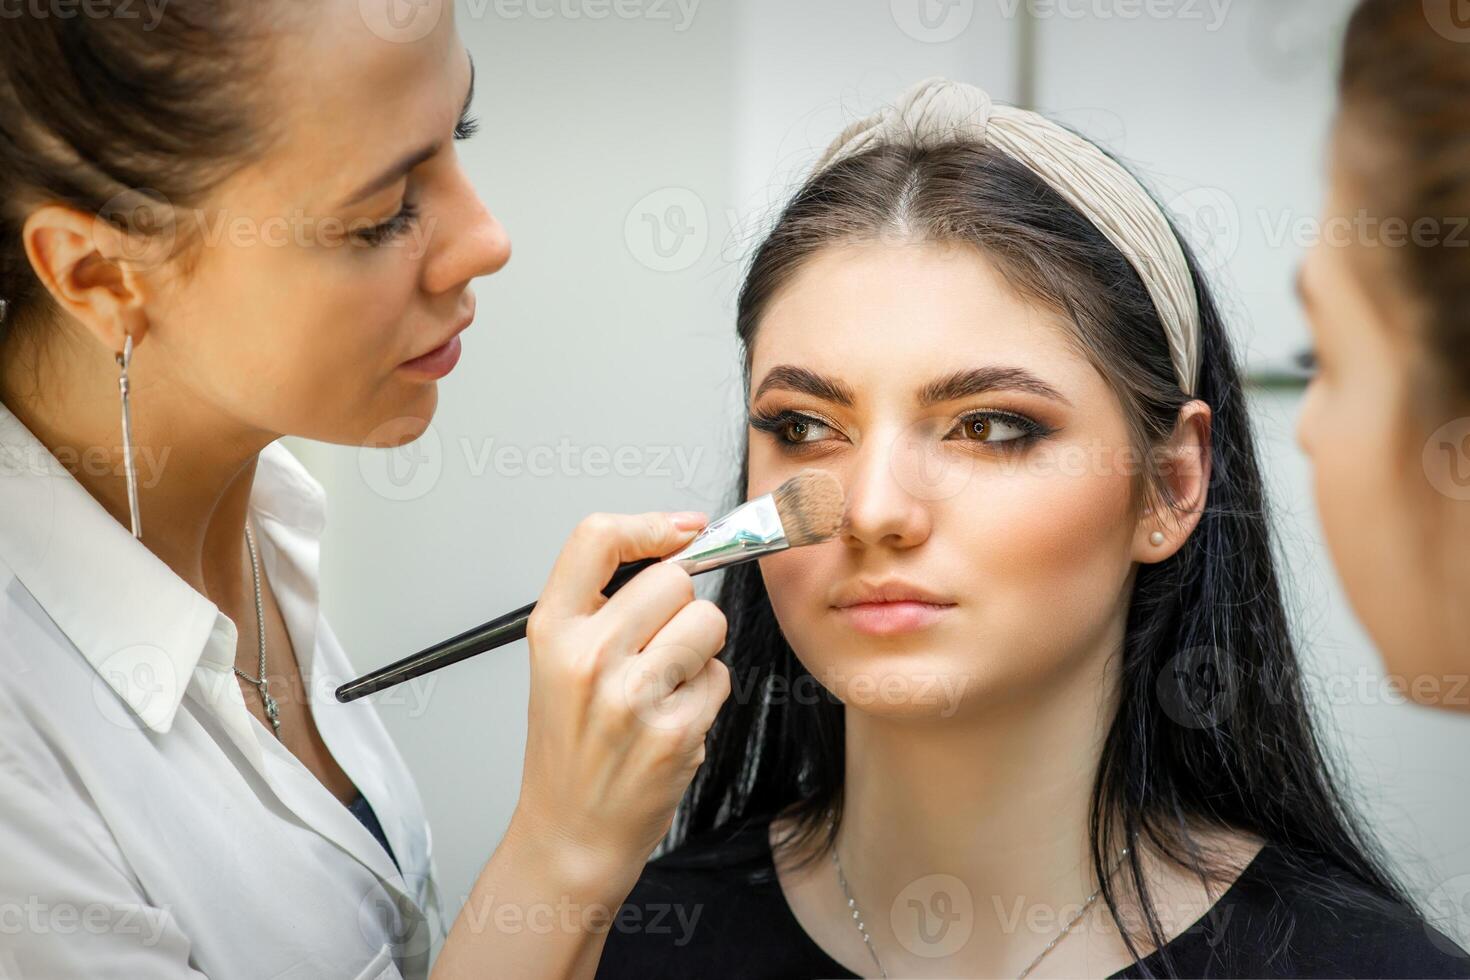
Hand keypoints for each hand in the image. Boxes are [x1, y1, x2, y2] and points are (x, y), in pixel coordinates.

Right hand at [510, 510, 730, 891]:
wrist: (571, 833)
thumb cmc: (570, 745)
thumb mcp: (556, 661)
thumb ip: (604, 601)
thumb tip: (680, 538)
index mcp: (552, 632)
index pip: (596, 538)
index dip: (650, 525)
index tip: (681, 530)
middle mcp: (587, 659)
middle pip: (674, 579)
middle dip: (680, 606)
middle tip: (657, 645)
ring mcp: (633, 697)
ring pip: (708, 622)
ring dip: (699, 648)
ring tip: (664, 684)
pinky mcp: (675, 732)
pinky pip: (719, 677)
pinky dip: (706, 695)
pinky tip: (672, 720)